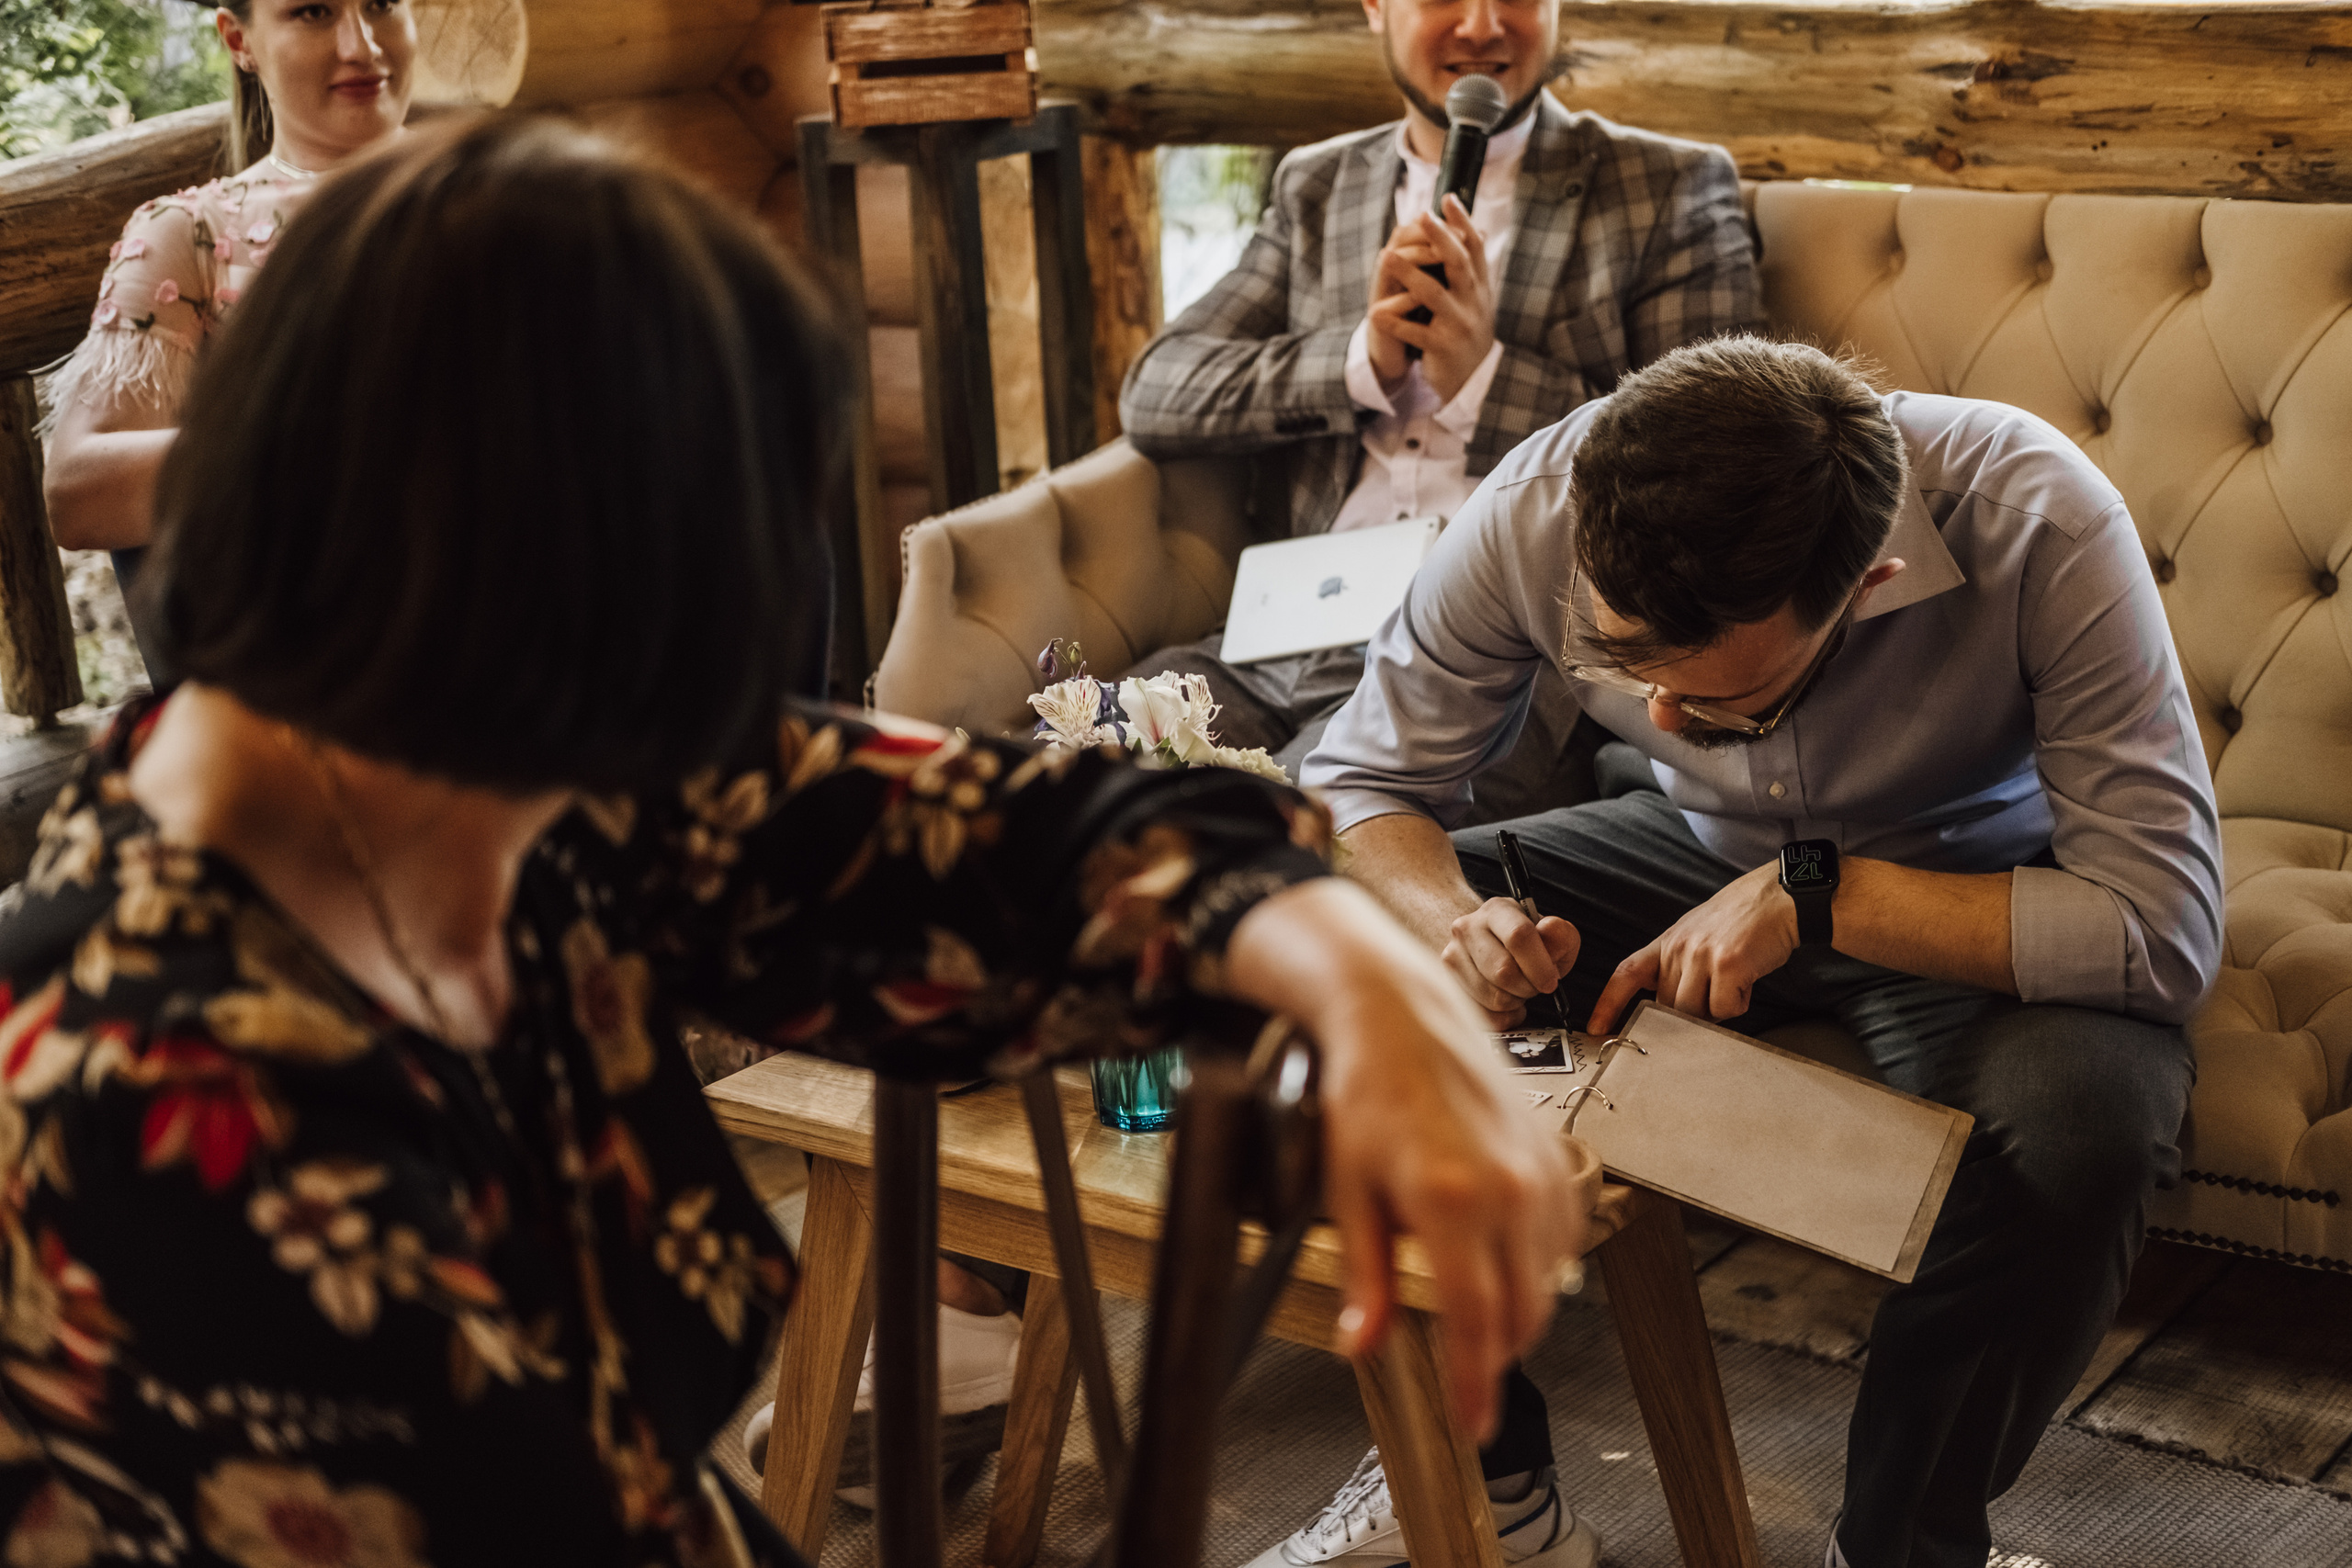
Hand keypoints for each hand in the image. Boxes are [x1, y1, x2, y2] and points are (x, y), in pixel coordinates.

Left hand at [1225, 879, 1593, 1439]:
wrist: (1405, 1015)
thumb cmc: (1369, 1090)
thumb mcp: (1347, 1188)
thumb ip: (1365, 1276)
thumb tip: (1363, 1343)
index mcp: (1453, 1201)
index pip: (1478, 1324)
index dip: (1477, 1386)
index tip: (1473, 1426)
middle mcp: (1510, 1190)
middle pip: (1522, 1314)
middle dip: (1495, 1355)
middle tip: (1464, 1375)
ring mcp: (1542, 1172)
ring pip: (1547, 1281)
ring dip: (1515, 1309)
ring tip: (1470, 1304)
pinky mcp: (1558, 1158)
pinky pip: (1561, 1239)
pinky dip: (1535, 1263)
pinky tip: (1496, 1254)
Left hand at [1368, 196, 1497, 403]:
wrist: (1473, 381)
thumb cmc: (1467, 333)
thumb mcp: (1476, 299)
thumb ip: (1472, 266)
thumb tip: (1476, 225)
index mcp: (1479, 288)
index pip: (1474, 248)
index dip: (1462, 222)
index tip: (1447, 198)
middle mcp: (1472, 303)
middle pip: (1457, 263)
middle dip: (1440, 237)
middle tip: (1422, 214)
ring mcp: (1458, 325)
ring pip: (1433, 294)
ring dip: (1409, 274)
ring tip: (1386, 256)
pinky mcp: (1441, 348)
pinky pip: (1415, 331)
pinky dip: (1395, 322)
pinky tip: (1376, 312)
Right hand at [1441, 897, 1581, 1027]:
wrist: (1494, 948)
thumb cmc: (1528, 944)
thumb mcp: (1554, 934)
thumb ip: (1560, 934)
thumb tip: (1549, 930)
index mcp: (1497, 910)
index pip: (1518, 936)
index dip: (1539, 965)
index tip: (1551, 981)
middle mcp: (1467, 929)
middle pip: (1504, 971)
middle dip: (1529, 986)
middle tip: (1536, 984)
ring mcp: (1452, 957)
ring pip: (1494, 998)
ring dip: (1516, 1001)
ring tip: (1518, 988)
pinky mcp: (1448, 986)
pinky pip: (1484, 1017)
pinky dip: (1505, 1017)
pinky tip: (1508, 1003)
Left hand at [1588, 860, 1798, 1033]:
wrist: (1780, 897)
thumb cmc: (1742, 920)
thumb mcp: (1696, 934)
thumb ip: (1678, 965)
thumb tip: (1669, 1007)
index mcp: (1666, 942)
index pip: (1626, 973)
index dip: (1608, 1004)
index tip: (1595, 1028)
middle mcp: (1679, 948)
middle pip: (1666, 1006)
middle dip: (1687, 1015)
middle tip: (1713, 998)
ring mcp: (1701, 956)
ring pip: (1693, 1013)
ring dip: (1716, 1009)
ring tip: (1734, 982)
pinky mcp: (1728, 966)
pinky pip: (1724, 1009)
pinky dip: (1739, 1003)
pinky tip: (1747, 979)